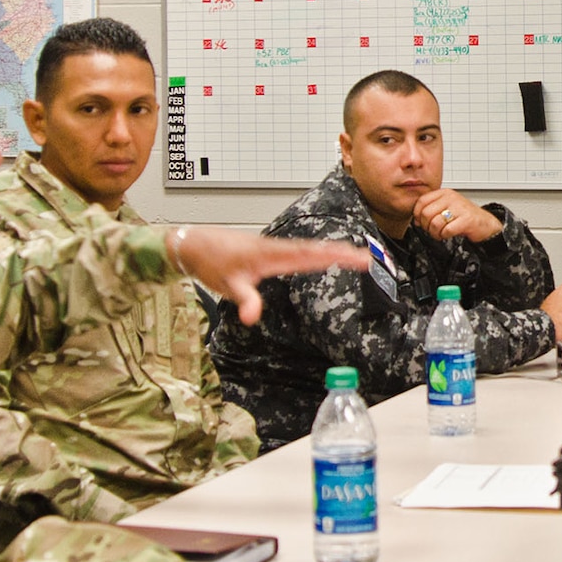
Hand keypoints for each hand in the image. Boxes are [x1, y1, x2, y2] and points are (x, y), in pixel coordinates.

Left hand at [174, 229, 367, 326]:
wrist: (194, 244)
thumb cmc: (210, 262)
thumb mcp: (226, 285)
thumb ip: (243, 300)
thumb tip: (252, 317)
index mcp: (271, 255)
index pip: (310, 255)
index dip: (335, 257)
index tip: (358, 259)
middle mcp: (276, 248)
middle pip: (315, 250)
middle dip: (342, 253)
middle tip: (368, 259)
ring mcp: (273, 249)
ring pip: (308, 249)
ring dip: (332, 251)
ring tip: (356, 256)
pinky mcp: (269, 252)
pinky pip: (299, 251)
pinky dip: (317, 252)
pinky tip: (324, 256)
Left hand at [412, 190, 502, 243]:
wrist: (485, 224)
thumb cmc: (465, 216)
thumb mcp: (447, 207)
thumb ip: (432, 208)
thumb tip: (416, 218)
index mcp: (445, 193)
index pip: (422, 201)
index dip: (417, 214)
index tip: (420, 222)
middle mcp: (451, 198)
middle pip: (426, 213)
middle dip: (426, 226)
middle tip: (432, 230)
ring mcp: (459, 208)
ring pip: (434, 223)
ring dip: (435, 233)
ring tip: (441, 233)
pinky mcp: (466, 219)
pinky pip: (446, 230)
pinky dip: (445, 236)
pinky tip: (448, 234)